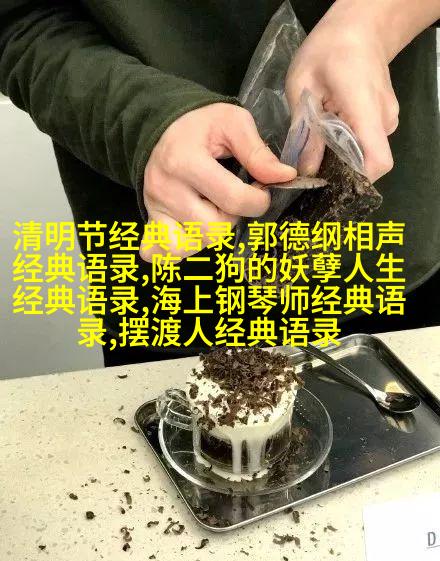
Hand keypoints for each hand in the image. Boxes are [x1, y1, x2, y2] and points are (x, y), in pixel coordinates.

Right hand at [140, 103, 295, 260]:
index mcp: (186, 161)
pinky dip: (182, 249)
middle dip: (235, 218)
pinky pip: (163, 253)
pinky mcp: (151, 220)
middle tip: (234, 199)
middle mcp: (166, 189)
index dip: (258, 201)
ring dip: (212, 233)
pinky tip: (193, 231)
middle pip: (214, 230)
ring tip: (214, 210)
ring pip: (194, 245)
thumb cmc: (200, 126)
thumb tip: (285, 176)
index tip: (261, 189)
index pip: (233, 200)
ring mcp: (155, 208)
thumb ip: (258, 152)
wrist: (162, 128)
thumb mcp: (232, 123)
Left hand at [286, 0, 399, 181]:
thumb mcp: (303, 86)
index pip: (376, 160)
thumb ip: (305, 129)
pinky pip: (366, 143)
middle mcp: (383, 119)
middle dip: (341, 170)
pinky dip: (348, 145)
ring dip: (342, 156)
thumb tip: (306, 169)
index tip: (328, 182)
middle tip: (310, 166)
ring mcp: (388, 120)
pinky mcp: (384, 120)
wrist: (360, 28)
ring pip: (366, 153)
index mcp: (364, 107)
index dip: (356, 179)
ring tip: (318, 145)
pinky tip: (329, 134)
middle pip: (369, 162)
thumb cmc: (327, 50)